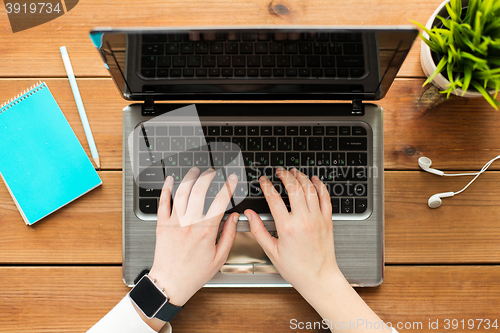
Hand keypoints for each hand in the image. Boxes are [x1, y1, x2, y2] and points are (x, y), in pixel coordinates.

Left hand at [148, 167, 239, 306]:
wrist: (170, 283)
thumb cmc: (194, 273)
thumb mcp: (219, 257)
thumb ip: (229, 234)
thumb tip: (235, 217)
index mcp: (206, 230)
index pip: (221, 201)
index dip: (229, 186)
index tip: (232, 179)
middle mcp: (189, 223)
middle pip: (199, 190)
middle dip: (208, 176)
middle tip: (213, 172)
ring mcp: (174, 222)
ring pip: (181, 192)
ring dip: (189, 177)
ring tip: (195, 170)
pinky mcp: (161, 224)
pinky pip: (163, 202)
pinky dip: (166, 188)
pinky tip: (170, 180)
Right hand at [245, 167, 342, 296]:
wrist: (319, 278)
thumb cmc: (296, 268)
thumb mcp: (271, 251)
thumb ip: (258, 230)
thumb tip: (249, 215)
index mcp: (287, 227)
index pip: (274, 198)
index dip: (266, 185)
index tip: (263, 180)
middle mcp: (303, 220)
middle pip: (293, 188)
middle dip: (284, 176)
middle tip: (279, 172)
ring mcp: (317, 219)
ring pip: (310, 189)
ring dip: (301, 177)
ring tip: (294, 172)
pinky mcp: (327, 220)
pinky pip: (325, 197)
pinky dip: (319, 186)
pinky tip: (314, 180)